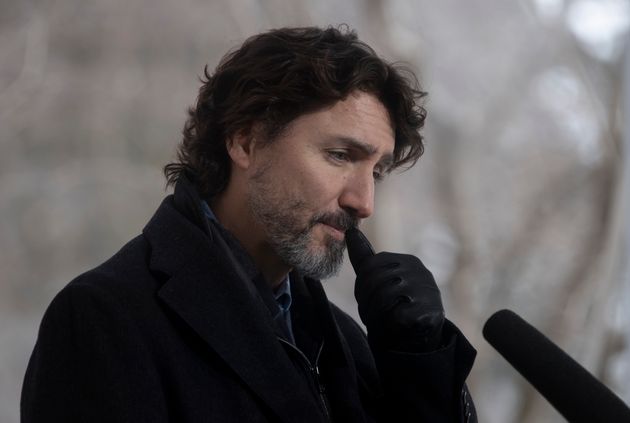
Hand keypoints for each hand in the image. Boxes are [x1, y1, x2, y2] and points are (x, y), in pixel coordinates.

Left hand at [346, 227, 444, 351]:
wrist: (418, 341)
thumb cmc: (394, 308)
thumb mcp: (379, 282)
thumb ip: (365, 259)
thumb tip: (350, 231)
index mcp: (405, 261)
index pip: (369, 266)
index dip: (362, 288)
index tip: (368, 302)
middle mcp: (419, 271)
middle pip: (374, 281)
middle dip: (368, 303)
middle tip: (375, 316)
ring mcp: (427, 289)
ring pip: (384, 298)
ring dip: (378, 316)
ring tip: (385, 322)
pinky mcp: (431, 310)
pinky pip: (397, 316)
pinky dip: (392, 326)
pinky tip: (399, 327)